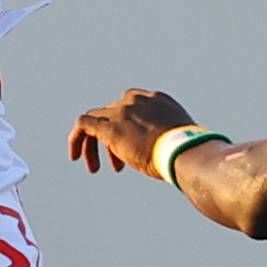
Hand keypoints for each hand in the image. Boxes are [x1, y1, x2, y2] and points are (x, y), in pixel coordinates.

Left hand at [69, 87, 202, 175]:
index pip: (134, 108)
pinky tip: (75, 157)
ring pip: (96, 119)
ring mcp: (121, 111)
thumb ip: (174, 142)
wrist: (183, 150)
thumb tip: (182, 159)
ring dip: (93, 143)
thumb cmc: (190, 151)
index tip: (134, 148)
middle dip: (113, 140)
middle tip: (118, 164)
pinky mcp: (108, 127)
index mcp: (157, 99)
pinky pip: (83, 125)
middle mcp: (136, 100)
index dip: (130, 128)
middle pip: (114, 114)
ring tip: (94, 167)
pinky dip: (76, 139)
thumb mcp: (183, 141)